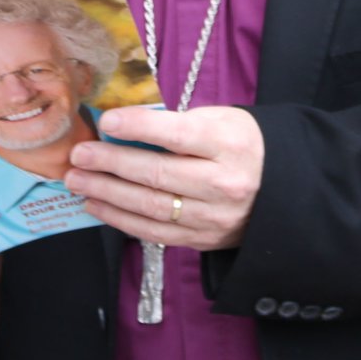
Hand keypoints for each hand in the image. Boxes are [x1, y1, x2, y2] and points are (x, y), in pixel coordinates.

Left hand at [63, 105, 263, 250]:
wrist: (283, 189)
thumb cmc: (242, 144)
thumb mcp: (221, 119)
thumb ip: (177, 122)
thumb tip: (124, 125)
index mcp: (229, 144)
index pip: (178, 135)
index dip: (139, 128)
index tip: (106, 122)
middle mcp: (223, 184)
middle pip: (157, 174)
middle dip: (110, 164)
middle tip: (78, 155)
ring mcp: (213, 217)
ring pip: (151, 208)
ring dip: (107, 193)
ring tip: (77, 180)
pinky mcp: (202, 240)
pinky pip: (154, 232)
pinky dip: (121, 219)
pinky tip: (97, 204)